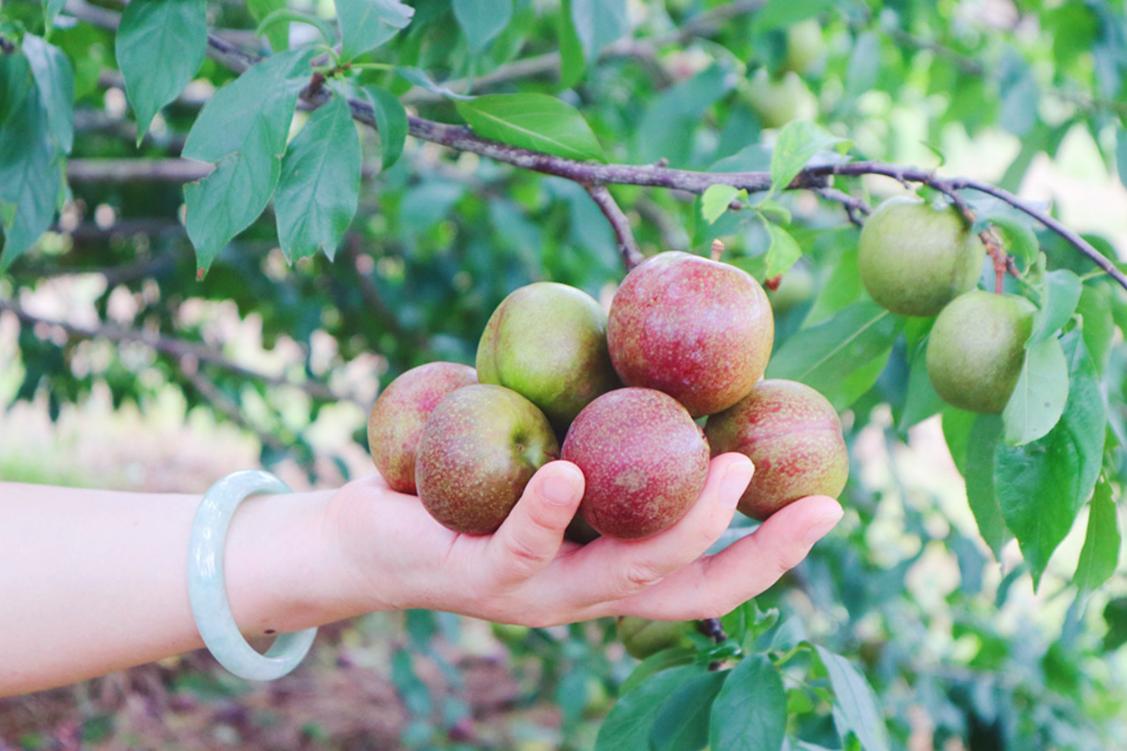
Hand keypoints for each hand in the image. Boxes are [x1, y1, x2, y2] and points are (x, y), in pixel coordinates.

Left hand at [325, 454, 842, 625]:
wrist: (366, 534)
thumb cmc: (465, 487)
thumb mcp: (548, 450)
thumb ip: (598, 419)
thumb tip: (646, 333)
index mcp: (606, 567)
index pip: (706, 573)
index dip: (772, 550)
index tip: (829, 505)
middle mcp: (583, 594)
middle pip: (688, 588)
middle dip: (758, 550)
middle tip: (811, 499)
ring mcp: (535, 593)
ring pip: (624, 576)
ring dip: (681, 527)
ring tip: (724, 468)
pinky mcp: (479, 574)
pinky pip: (523, 545)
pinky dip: (550, 508)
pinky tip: (569, 469)